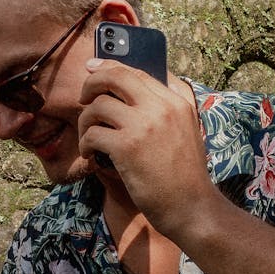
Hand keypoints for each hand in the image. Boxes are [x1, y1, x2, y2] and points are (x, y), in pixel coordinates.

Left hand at [78, 59, 214, 237]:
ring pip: (97, 106)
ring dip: (85, 122)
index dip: (110, 66)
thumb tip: (132, 89)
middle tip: (82, 100)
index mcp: (176, 102)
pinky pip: (92, 134)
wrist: (192, 207)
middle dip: (90, 84)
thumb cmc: (184, 176)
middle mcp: (161, 107)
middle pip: (114, 77)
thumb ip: (166, 108)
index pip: (138, 71)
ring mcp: (144, 125)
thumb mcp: (186, 131)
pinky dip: (85, 145)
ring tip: (88, 139)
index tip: (92, 67)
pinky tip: (91, 156)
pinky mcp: (127, 147)